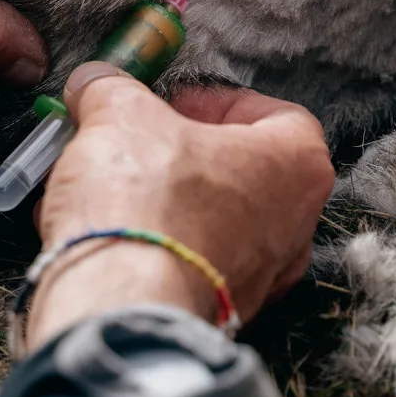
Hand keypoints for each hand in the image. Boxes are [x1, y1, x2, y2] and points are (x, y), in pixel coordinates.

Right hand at [23, 64, 334, 348]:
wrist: (119, 307)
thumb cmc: (144, 205)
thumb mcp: (119, 115)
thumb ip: (112, 89)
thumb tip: (98, 83)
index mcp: (297, 165)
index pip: (271, 112)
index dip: (214, 100)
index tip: (167, 103)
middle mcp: (294, 225)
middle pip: (237, 167)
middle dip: (178, 150)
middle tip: (133, 139)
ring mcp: (260, 276)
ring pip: (209, 218)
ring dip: (159, 198)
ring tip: (106, 184)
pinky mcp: (219, 312)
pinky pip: (186, 263)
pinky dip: (148, 244)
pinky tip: (100, 230)